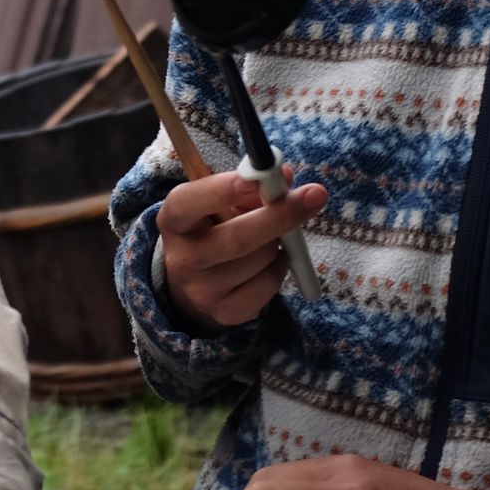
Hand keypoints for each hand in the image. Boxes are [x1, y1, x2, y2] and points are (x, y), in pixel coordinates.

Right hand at [155, 172, 329, 327]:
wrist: (194, 283)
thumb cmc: (214, 228)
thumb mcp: (221, 203)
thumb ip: (252, 187)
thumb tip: (286, 177)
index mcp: (174, 220)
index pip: (188, 204)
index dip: (222, 190)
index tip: (257, 178)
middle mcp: (182, 258)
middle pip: (237, 238)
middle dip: (280, 215)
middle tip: (315, 195)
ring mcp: (202, 291)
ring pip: (262, 258)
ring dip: (279, 241)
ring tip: (268, 238)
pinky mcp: (226, 312)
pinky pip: (270, 283)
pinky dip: (280, 266)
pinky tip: (268, 262)